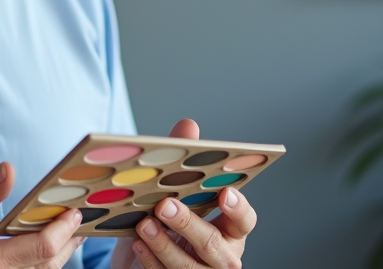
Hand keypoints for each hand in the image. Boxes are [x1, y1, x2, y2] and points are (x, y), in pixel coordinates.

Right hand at [0, 161, 85, 268]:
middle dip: (70, 239)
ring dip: (61, 253)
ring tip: (71, 230)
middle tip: (79, 217)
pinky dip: (45, 264)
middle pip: (51, 263)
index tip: (74, 211)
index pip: (42, 247)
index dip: (64, 229)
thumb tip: (7, 169)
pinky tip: (49, 249)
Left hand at [111, 120, 256, 268]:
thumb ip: (183, 162)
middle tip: (165, 205)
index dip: (238, 208)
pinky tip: (137, 243)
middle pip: (213, 245)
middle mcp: (220, 255)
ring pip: (188, 267)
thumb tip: (188, 126)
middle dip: (188, 224)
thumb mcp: (173, 191)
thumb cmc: (166, 221)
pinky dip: (150, 260)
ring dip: (164, 245)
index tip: (225, 192)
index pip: (245, 221)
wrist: (140, 258)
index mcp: (229, 229)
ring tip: (145, 224)